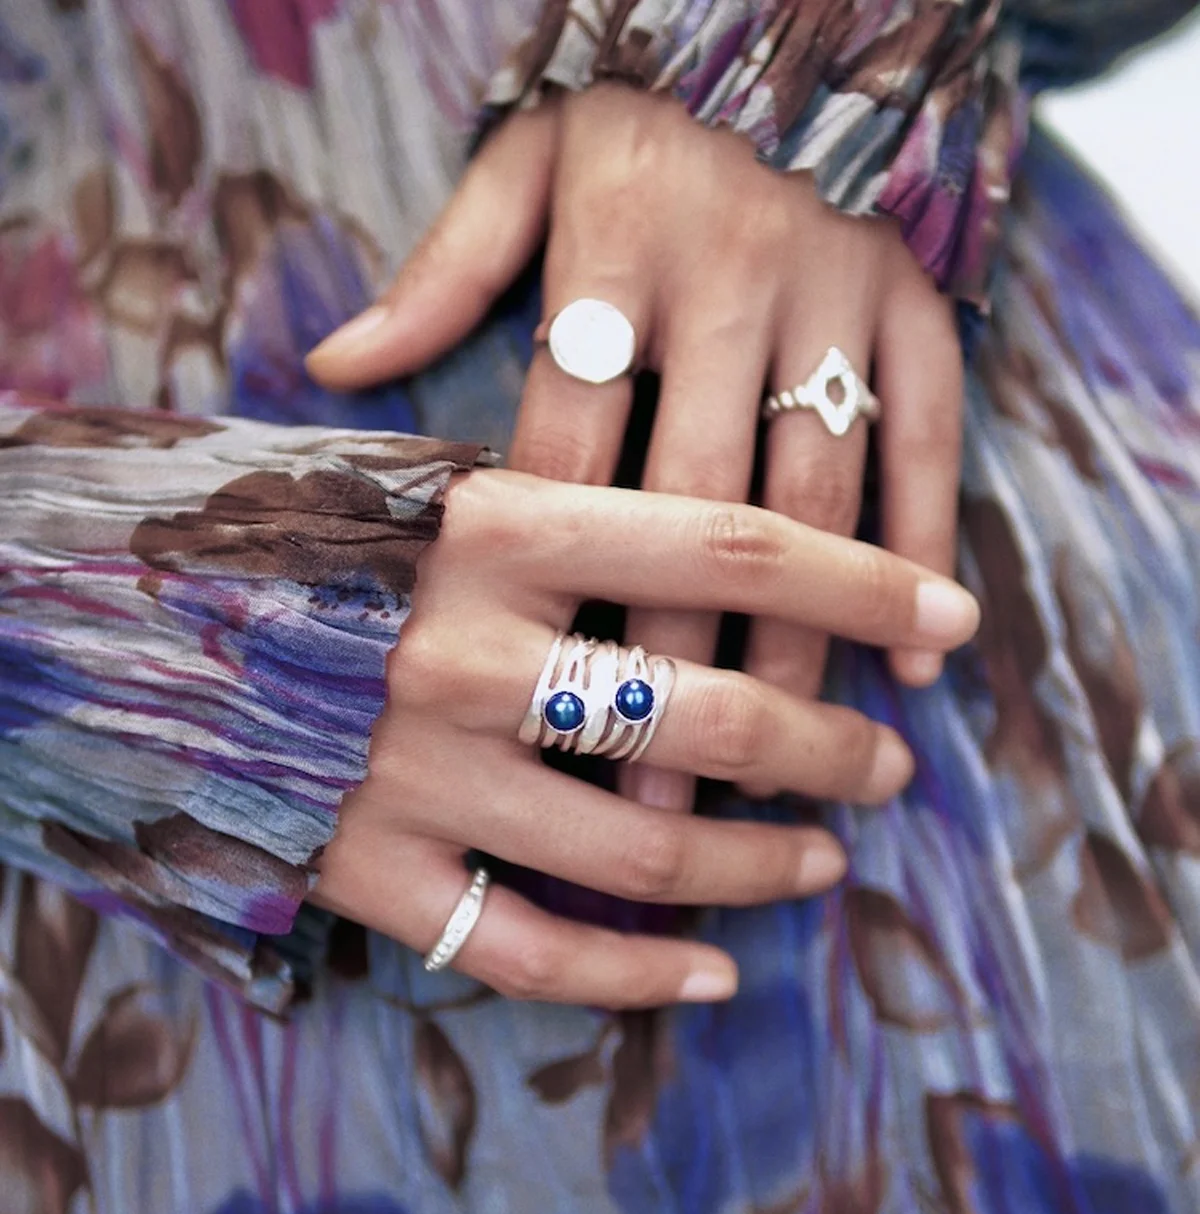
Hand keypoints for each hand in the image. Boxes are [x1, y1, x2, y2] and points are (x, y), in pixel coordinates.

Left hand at [307, 86, 964, 812]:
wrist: (794, 32)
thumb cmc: (634, 124)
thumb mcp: (525, 161)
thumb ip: (441, 269)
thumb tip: (333, 365)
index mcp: (609, 252)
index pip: (574, 447)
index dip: (562, 588)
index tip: (546, 711)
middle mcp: (726, 277)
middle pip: (695, 504)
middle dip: (678, 661)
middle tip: (661, 798)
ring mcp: (832, 293)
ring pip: (815, 497)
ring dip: (804, 643)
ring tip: (782, 768)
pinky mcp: (918, 301)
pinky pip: (930, 441)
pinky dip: (923, 555)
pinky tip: (912, 662)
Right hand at [313, 469, 978, 1007]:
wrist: (113, 620)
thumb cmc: (299, 538)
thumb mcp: (424, 483)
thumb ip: (564, 511)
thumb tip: (737, 557)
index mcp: (488, 523)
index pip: (727, 544)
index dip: (863, 578)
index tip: (952, 614)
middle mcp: (460, 651)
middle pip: (709, 709)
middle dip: (832, 744)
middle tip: (888, 762)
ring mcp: (411, 775)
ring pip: (640, 848)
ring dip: (759, 864)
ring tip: (822, 862)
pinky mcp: (365, 873)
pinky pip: (527, 951)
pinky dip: (635, 977)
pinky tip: (710, 978)